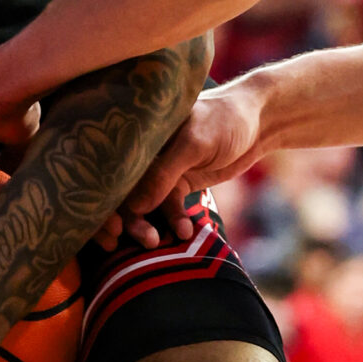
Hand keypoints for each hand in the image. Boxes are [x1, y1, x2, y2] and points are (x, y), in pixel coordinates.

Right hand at [110, 81, 265, 236]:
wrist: (258, 122)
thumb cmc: (223, 119)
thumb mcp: (193, 143)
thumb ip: (164, 173)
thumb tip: (134, 207)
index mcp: (137, 132)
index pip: (110, 167)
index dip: (104, 199)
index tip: (112, 228)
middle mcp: (143, 152)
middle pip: (121, 189)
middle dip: (125, 219)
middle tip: (139, 240)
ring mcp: (160, 169)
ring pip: (142, 203)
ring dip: (147, 225)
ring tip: (157, 242)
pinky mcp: (179, 183)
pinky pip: (167, 207)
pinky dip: (173, 221)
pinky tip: (185, 231)